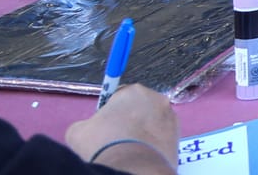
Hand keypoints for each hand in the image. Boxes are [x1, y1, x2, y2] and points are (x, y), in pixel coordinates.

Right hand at [64, 84, 178, 174]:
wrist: (132, 168)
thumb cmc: (103, 144)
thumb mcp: (78, 132)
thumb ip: (86, 124)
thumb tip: (89, 128)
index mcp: (133, 91)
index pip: (119, 96)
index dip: (110, 112)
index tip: (104, 126)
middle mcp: (157, 99)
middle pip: (139, 107)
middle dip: (129, 120)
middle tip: (115, 139)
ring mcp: (171, 117)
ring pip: (152, 122)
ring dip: (142, 131)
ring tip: (129, 149)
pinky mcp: (179, 136)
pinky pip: (161, 137)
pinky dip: (153, 143)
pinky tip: (141, 154)